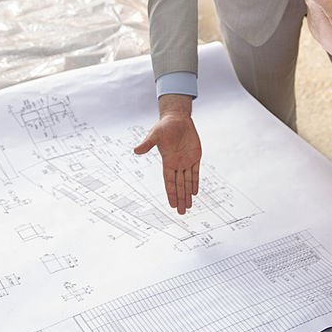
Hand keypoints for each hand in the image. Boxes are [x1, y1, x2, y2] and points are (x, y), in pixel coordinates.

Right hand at [134, 96, 200, 214]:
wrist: (177, 118)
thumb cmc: (165, 126)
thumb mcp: (155, 134)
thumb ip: (147, 144)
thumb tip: (136, 151)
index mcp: (168, 162)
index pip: (169, 182)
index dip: (171, 194)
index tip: (172, 205)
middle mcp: (177, 164)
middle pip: (179, 185)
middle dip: (180, 199)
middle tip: (182, 212)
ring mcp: (186, 161)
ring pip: (187, 181)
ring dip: (187, 194)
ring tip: (188, 206)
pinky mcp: (195, 156)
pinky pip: (195, 172)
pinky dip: (195, 182)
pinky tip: (194, 192)